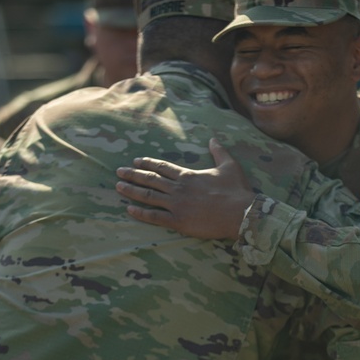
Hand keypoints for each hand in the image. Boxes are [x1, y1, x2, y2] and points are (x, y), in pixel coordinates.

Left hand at [115, 138, 254, 238]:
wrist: (240, 213)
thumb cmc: (236, 191)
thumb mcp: (229, 166)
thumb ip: (218, 151)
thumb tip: (213, 138)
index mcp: (188, 175)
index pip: (162, 167)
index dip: (147, 163)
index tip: (135, 161)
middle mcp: (178, 188)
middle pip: (150, 180)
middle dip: (133, 175)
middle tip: (119, 172)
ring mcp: (177, 205)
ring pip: (148, 196)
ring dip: (132, 191)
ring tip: (118, 187)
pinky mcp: (179, 221)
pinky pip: (155, 217)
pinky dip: (141, 213)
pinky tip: (129, 210)